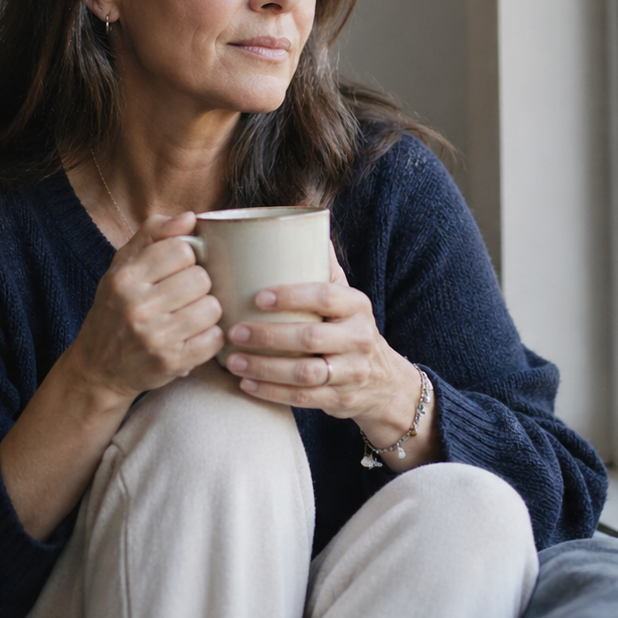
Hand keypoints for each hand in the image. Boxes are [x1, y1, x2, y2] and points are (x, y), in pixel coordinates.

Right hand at [62, 212, 224, 403]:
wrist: (97, 369)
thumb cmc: (115, 310)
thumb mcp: (122, 266)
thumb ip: (153, 234)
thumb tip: (191, 217)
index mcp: (124, 278)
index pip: (181, 249)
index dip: (187, 258)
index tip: (178, 270)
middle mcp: (136, 306)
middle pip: (201, 279)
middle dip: (199, 286)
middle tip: (185, 296)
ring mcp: (153, 337)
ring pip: (212, 308)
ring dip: (206, 312)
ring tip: (190, 316)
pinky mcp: (170, 363)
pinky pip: (214, 339)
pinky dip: (210, 337)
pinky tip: (194, 336)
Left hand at [223, 248, 430, 454]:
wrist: (384, 382)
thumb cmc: (350, 330)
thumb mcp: (346, 298)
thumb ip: (323, 267)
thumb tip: (301, 217)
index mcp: (357, 306)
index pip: (326, 296)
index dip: (292, 295)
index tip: (258, 296)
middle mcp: (359, 338)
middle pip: (312, 336)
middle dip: (269, 335)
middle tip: (234, 331)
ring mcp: (351, 372)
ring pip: (306, 372)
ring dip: (265, 367)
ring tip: (233, 361)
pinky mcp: (340, 399)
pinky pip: (304, 398)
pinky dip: (272, 392)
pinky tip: (246, 384)